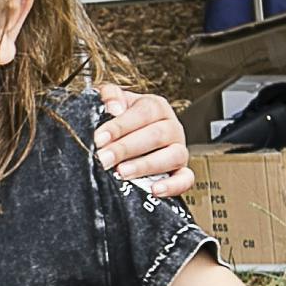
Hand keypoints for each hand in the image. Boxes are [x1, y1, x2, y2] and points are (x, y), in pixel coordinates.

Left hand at [92, 84, 194, 199]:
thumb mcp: (114, 103)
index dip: (120, 126)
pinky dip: (173, 185)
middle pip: (156, 135)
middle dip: (126, 149)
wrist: (129, 141)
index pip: (143, 113)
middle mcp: (171, 127)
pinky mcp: (181, 172)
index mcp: (156, 107)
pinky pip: (185, 179)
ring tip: (122, 172)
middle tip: (104, 158)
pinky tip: (155, 190)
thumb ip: (111, 96)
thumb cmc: (122, 121)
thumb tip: (113, 107)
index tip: (99, 138)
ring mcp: (179, 150)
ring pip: (172, 156)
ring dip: (145, 165)